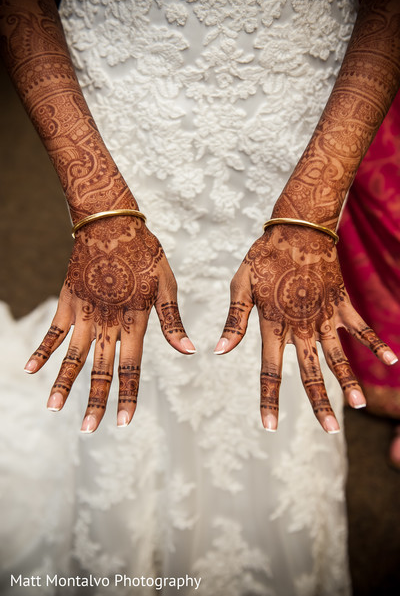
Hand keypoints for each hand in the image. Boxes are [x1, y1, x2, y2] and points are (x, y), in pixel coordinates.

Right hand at [24, 216, 194, 432]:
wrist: (111, 223)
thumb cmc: (145, 253)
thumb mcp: (165, 285)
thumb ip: (172, 321)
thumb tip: (189, 351)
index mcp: (134, 321)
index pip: (131, 366)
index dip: (128, 395)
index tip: (122, 421)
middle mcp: (108, 322)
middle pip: (101, 368)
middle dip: (96, 401)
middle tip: (89, 429)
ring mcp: (85, 312)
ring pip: (73, 354)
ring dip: (63, 382)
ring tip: (54, 408)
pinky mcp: (68, 300)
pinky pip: (52, 329)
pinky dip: (42, 349)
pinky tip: (31, 370)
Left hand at [215, 225, 397, 432]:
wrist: (297, 228)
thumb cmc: (264, 257)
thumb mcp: (240, 285)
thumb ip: (234, 320)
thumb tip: (219, 351)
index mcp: (273, 324)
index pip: (270, 369)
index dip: (269, 399)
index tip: (270, 427)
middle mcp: (301, 326)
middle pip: (311, 371)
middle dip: (318, 403)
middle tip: (329, 431)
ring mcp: (325, 316)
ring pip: (339, 355)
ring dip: (349, 381)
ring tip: (358, 406)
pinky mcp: (341, 304)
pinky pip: (362, 327)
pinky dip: (376, 343)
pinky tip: (393, 361)